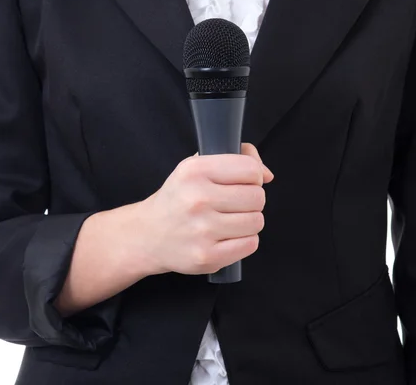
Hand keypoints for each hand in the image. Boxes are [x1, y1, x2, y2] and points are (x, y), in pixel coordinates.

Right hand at [134, 143, 273, 275]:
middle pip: (257, 197)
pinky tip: (227, 237)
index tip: (242, 182)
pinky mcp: (207, 256)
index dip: (253, 176)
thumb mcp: (197, 167)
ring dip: (248, 222)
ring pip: (257, 221)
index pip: (250, 169)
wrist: (148, 235)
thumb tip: (267, 174)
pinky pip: (250, 244)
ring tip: (229, 221)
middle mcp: (197, 199)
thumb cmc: (178, 199)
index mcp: (194, 171)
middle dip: (251, 200)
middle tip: (233, 204)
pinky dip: (244, 241)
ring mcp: (202, 230)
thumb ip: (237, 159)